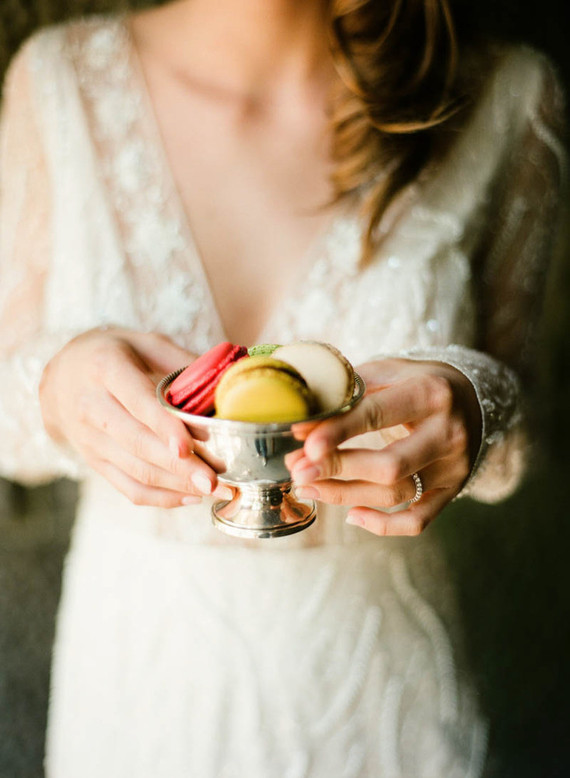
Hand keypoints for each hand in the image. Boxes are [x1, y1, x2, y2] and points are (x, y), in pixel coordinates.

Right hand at [40, 328, 231, 507]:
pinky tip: (190, 497)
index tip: (189, 447)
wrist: (61, 376)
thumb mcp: (143, 342)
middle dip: (180, 466)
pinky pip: (127, 487)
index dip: (163, 426)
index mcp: (105, 368)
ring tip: (215, 490)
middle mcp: (91, 406)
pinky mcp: (94, 461)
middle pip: (138, 443)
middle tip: (216, 480)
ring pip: (136, 470)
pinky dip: (160, 497)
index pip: (136, 401)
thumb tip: (225, 379)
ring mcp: (89, 439)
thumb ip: (181, 359)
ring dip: (178, 485)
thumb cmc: (113, 355)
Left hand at [287, 358, 481, 535]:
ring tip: (308, 487)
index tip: (304, 442)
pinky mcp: (453, 490)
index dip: (337, 431)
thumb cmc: (417, 382)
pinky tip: (352, 515)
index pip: (376, 414)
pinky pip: (418, 520)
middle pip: (389, 464)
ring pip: (396, 494)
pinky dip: (383, 525)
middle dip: (338, 469)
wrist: (473, 398)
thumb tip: (303, 424)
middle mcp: (448, 432)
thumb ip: (348, 392)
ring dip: (346, 494)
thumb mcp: (389, 371)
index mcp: (430, 392)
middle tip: (298, 470)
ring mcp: (453, 466)